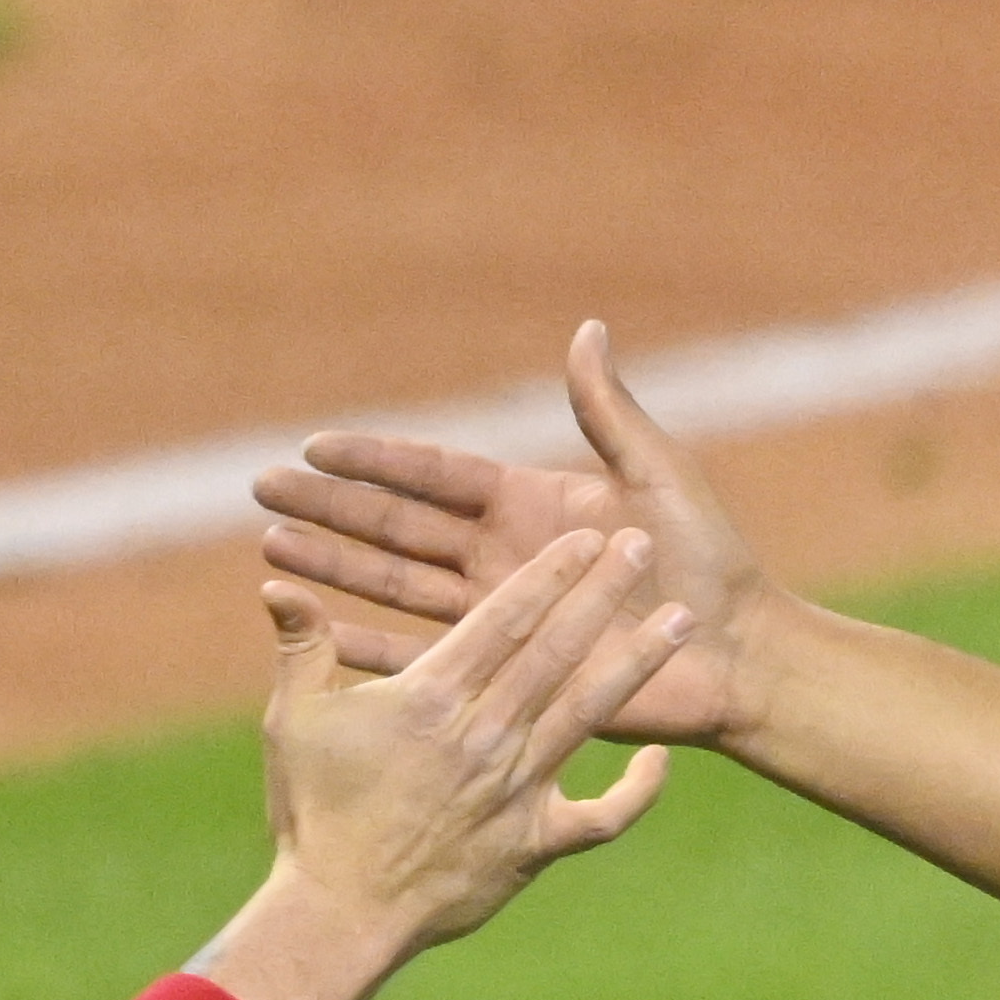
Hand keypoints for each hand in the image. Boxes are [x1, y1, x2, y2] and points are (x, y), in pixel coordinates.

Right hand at [256, 321, 769, 747]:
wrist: (737, 653)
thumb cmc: (710, 562)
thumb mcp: (658, 477)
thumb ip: (610, 412)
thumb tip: (587, 329)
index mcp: (532, 503)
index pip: (435, 476)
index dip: (376, 460)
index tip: (315, 444)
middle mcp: (505, 557)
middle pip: (399, 527)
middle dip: (331, 507)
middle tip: (262, 490)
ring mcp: (501, 614)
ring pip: (397, 587)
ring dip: (334, 569)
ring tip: (271, 549)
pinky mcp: (506, 670)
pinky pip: (424, 657)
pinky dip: (369, 645)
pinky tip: (318, 632)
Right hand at [258, 525, 687, 961]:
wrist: (339, 914)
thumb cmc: (313, 813)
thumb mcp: (294, 721)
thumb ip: (301, 648)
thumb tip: (278, 585)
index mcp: (432, 697)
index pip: (504, 618)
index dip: (550, 572)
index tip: (586, 533)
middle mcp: (486, 734)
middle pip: (558, 650)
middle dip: (604, 592)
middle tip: (645, 545)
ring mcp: (519, 789)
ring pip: (591, 712)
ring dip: (639, 662)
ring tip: (683, 621)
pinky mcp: (536, 843)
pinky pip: (602, 817)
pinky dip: (637, 791)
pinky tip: (663, 759)